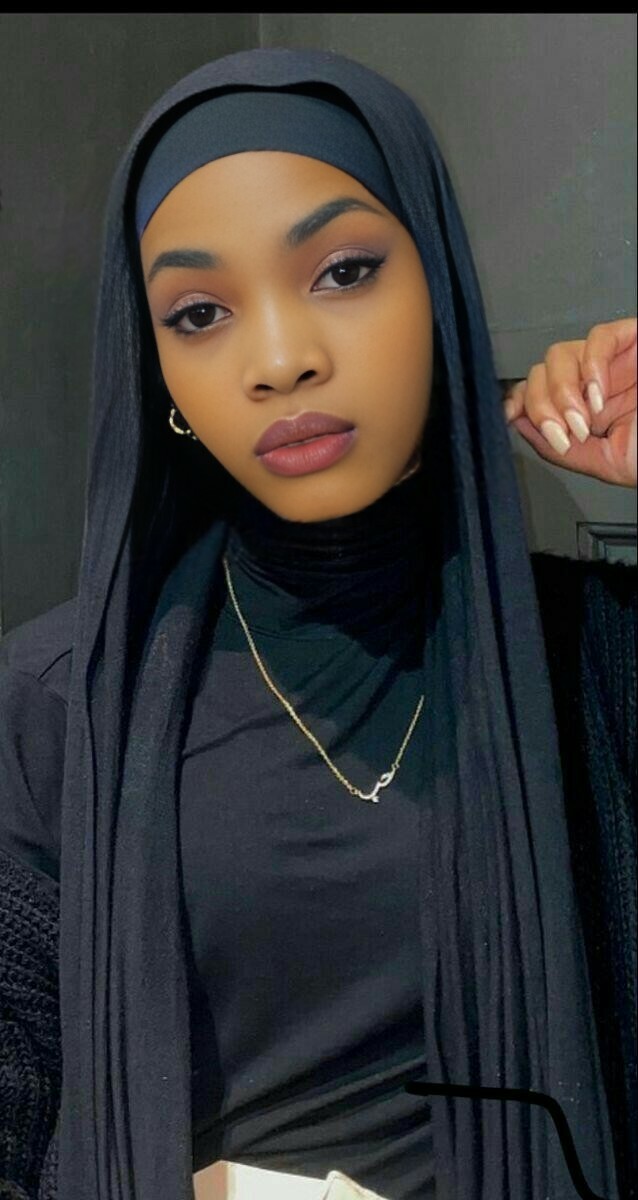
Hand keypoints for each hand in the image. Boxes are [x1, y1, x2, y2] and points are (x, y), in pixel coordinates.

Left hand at [502, 318, 636, 487]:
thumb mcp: (607, 462)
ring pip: (562, 353)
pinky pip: (599, 337)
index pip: (538, 391)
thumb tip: (521, 427)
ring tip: (585, 419)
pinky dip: (592, 365)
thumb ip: (564, 450)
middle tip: (564, 431)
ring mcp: (615, 359)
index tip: (508, 415)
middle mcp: (596, 381)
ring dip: (564, 390)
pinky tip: (600, 394)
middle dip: (542, 404)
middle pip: (542, 371)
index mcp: (587, 410)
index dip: (519, 399)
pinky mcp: (635, 338)